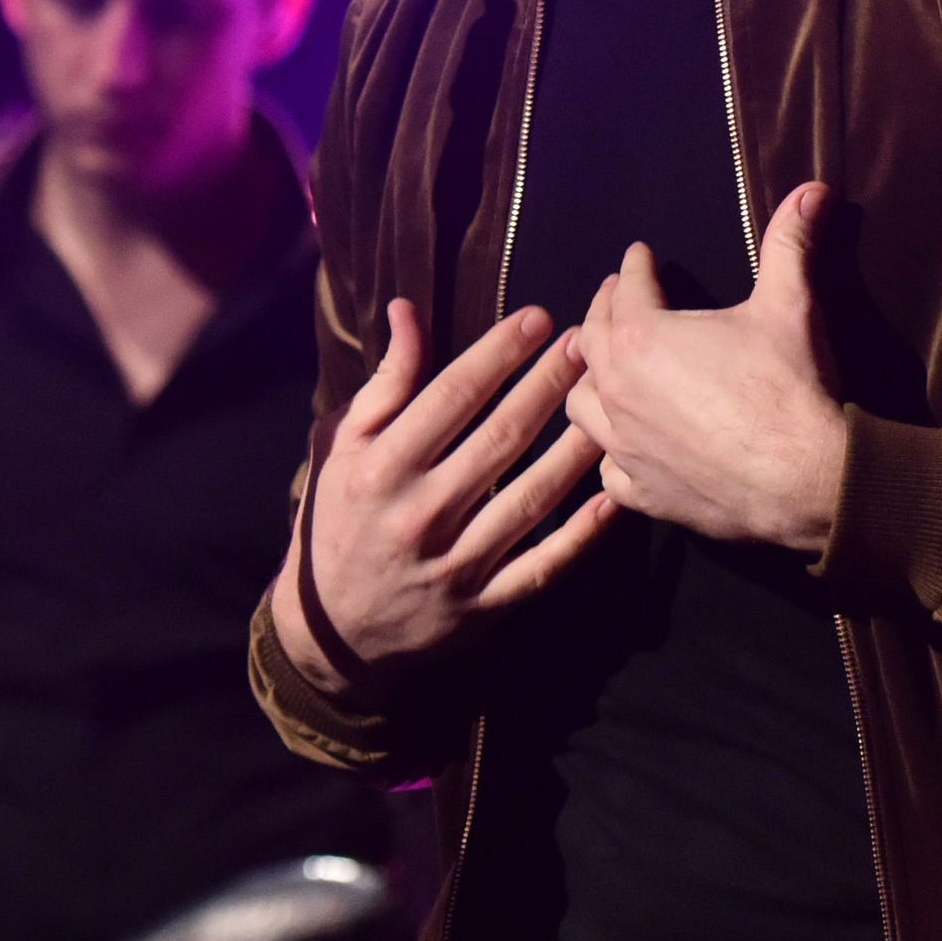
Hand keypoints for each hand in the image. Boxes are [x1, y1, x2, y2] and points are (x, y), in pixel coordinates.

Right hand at [275, 300, 619, 699]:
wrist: (330, 630)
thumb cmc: (337, 519)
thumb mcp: (340, 446)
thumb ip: (384, 382)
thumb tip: (408, 310)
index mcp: (383, 468)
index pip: (451, 397)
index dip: (499, 353)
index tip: (540, 319)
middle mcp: (420, 514)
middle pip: (500, 438)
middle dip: (548, 385)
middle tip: (588, 344)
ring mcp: (455, 564)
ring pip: (530, 499)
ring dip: (575, 449)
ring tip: (607, 404)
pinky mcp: (481, 605)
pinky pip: (541, 567)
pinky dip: (580, 537)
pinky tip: (612, 499)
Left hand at [567, 182, 847, 552]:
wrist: (804, 481)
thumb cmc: (788, 388)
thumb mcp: (790, 306)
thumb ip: (791, 243)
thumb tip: (813, 190)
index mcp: (641, 337)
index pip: (628, 286)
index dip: (636, 265)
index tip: (640, 255)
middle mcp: (618, 389)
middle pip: (594, 338)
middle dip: (605, 310)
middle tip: (616, 297)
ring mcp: (625, 445)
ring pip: (583, 404)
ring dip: (593, 379)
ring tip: (606, 367)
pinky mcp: (643, 491)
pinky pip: (608, 469)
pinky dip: (613, 450)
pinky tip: (626, 444)